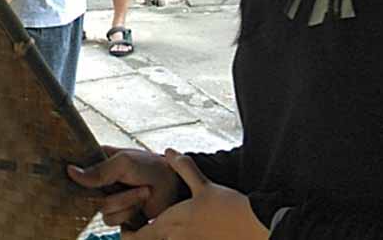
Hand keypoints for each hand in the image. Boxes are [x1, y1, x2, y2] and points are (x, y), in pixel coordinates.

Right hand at [67, 146, 182, 226]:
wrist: (174, 187)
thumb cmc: (151, 167)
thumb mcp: (125, 163)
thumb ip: (99, 170)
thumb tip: (70, 172)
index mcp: (99, 161)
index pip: (76, 169)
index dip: (78, 176)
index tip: (90, 177)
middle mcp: (100, 181)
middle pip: (88, 195)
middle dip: (114, 193)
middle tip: (134, 184)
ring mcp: (109, 198)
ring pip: (102, 210)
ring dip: (126, 203)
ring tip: (144, 192)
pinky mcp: (118, 214)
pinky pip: (112, 221)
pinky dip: (129, 213)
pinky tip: (141, 204)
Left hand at [130, 150, 268, 239]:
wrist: (255, 227)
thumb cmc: (229, 207)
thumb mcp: (204, 185)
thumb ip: (183, 168)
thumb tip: (169, 152)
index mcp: (170, 224)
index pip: (135, 238)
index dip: (127, 232)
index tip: (129, 223)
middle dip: (142, 237)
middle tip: (143, 225)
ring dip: (161, 238)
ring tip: (164, 229)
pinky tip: (189, 233)